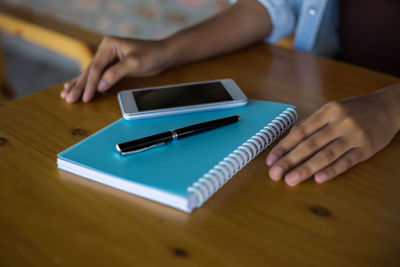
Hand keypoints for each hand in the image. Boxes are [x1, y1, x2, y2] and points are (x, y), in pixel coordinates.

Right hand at [61, 36, 170, 102]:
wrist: (163, 54)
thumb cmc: (151, 55)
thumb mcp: (134, 63)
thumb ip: (116, 73)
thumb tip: (99, 85)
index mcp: (108, 44)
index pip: (96, 67)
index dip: (90, 84)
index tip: (85, 97)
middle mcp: (105, 50)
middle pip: (89, 71)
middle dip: (79, 86)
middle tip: (68, 98)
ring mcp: (107, 58)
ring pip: (90, 74)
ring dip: (79, 85)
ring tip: (65, 94)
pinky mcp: (112, 66)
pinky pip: (97, 76)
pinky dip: (87, 83)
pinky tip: (75, 86)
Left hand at [266, 85, 399, 185]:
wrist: (389, 107)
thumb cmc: (355, 110)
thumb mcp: (332, 109)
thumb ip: (312, 124)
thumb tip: (289, 139)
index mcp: (328, 111)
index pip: (301, 132)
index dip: (284, 147)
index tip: (270, 160)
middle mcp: (340, 122)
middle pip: (310, 144)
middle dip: (289, 160)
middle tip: (274, 174)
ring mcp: (354, 136)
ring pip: (326, 154)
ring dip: (306, 169)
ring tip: (291, 180)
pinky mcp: (367, 149)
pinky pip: (347, 162)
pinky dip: (332, 171)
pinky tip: (318, 179)